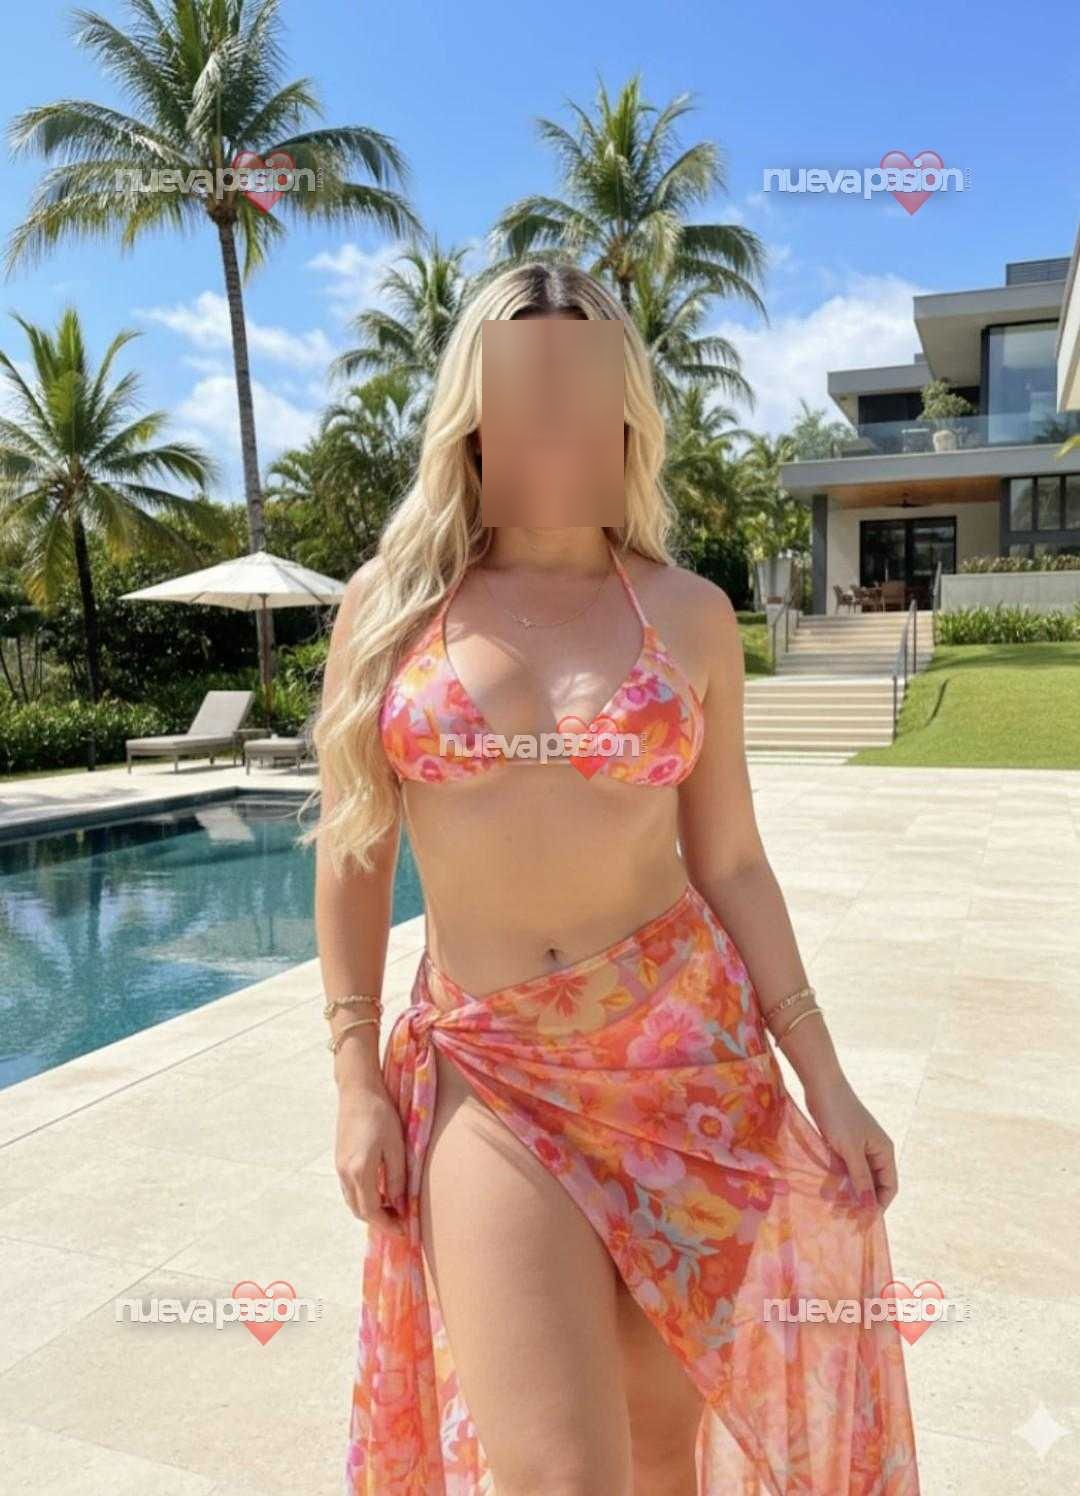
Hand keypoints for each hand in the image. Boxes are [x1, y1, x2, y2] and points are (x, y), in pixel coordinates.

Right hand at [335, 1087, 407, 1237]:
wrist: (358, 1091)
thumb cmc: (381, 1114)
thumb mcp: (396, 1146)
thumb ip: (397, 1178)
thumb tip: (399, 1203)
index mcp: (359, 1171)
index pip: (372, 1211)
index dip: (388, 1225)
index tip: (404, 1231)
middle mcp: (344, 1173)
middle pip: (359, 1211)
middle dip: (379, 1222)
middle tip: (401, 1222)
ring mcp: (339, 1167)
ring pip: (352, 1202)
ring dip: (370, 1211)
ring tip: (393, 1209)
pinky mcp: (339, 1160)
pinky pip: (349, 1190)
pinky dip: (363, 1198)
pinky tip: (380, 1192)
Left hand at [802, 1073, 897, 1211]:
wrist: (821, 1085)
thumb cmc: (838, 1115)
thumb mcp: (850, 1150)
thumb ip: (861, 1178)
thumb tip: (870, 1206)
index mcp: (884, 1151)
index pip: (889, 1186)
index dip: (879, 1205)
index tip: (863, 1221)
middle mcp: (875, 1151)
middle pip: (875, 1184)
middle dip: (864, 1202)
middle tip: (847, 1220)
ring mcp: (859, 1147)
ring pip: (859, 1177)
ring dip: (850, 1192)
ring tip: (837, 1210)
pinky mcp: (844, 1143)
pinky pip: (846, 1168)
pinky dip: (840, 1180)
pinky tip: (829, 1191)